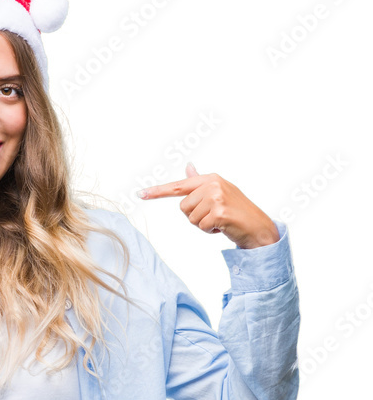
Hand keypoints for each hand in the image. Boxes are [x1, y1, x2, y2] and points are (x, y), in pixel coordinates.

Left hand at [137, 162, 279, 248]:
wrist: (258, 228)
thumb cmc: (237, 212)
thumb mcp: (219, 193)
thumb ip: (201, 182)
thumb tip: (189, 168)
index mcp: (211, 179)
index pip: (179, 186)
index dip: (158, 191)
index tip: (140, 194)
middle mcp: (213, 184)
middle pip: (183, 208)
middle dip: (196, 217)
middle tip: (215, 216)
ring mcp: (216, 197)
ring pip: (190, 218)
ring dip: (203, 225)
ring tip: (220, 221)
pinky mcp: (219, 212)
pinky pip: (201, 226)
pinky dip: (210, 231)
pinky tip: (224, 227)